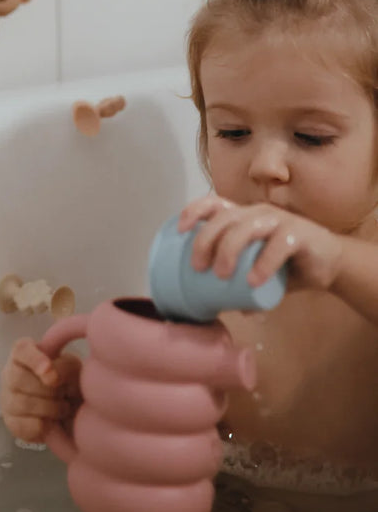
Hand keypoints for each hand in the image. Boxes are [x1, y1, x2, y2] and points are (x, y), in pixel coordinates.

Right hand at [0, 337, 82, 443]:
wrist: (68, 408)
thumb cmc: (67, 381)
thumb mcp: (72, 368)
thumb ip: (65, 367)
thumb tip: (51, 377)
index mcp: (23, 353)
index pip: (21, 350)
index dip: (35, 360)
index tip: (52, 374)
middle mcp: (10, 373)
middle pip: (19, 378)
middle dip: (50, 390)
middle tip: (65, 394)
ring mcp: (7, 398)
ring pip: (23, 403)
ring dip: (51, 408)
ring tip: (63, 408)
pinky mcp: (11, 421)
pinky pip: (25, 425)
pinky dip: (44, 426)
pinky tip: (52, 422)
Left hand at [177, 195, 342, 290]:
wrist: (331, 264)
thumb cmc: (285, 264)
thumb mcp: (256, 270)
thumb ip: (238, 286)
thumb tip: (222, 309)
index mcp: (243, 216)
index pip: (214, 203)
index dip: (194, 211)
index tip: (180, 230)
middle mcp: (258, 213)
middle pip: (224, 218)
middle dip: (206, 240)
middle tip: (198, 267)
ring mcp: (279, 221)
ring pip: (247, 227)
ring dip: (229, 249)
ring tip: (221, 274)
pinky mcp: (300, 234)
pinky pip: (279, 245)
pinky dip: (263, 263)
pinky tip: (254, 280)